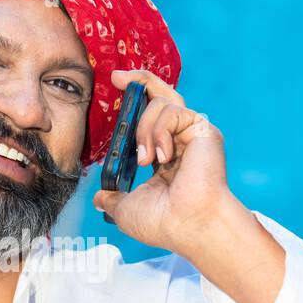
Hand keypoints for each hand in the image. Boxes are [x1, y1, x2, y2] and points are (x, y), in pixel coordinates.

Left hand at [91, 68, 235, 255]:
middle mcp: (182, 141)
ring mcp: (193, 133)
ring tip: (145, 160)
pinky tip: (162, 157)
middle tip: (117, 78)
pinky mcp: (202, 129)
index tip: (117, 87)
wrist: (187, 225)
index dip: (136, 103)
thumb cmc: (164, 222)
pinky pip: (172, 111)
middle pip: (164, 96)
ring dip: (144, 129)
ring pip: (161, 103)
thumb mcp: (126, 208)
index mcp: (166, 158)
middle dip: (140, 81)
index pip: (151, 120)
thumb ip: (113, 198)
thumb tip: (99, 198)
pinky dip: (159, 131)